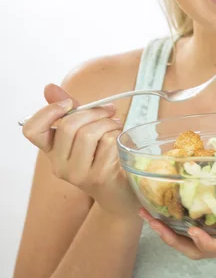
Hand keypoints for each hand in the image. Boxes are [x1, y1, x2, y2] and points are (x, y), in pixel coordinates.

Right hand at [23, 83, 139, 219]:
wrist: (120, 190)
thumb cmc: (102, 155)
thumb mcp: (85, 129)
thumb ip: (70, 110)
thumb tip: (49, 87)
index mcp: (52, 150)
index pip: (32, 131)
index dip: (48, 112)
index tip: (69, 103)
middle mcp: (59, 165)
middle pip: (68, 126)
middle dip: (94, 112)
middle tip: (109, 111)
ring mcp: (77, 174)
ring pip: (90, 133)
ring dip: (109, 123)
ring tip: (116, 125)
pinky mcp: (98, 177)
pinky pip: (108, 143)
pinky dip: (118, 135)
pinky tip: (120, 140)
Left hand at [140, 146, 215, 277]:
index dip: (205, 243)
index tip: (193, 230)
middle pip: (194, 250)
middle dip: (169, 235)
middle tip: (148, 215)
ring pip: (191, 248)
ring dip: (168, 234)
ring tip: (148, 213)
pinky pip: (197, 241)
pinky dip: (180, 231)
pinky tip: (171, 212)